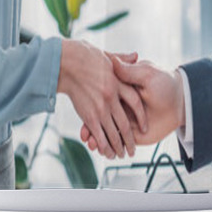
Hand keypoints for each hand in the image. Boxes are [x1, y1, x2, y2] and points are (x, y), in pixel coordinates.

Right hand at [57, 41, 146, 158]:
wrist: (67, 61)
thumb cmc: (87, 56)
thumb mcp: (109, 55)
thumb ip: (123, 59)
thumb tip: (136, 55)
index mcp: (120, 82)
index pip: (135, 102)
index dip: (141, 116)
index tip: (144, 127)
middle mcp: (113, 96)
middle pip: (126, 123)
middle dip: (129, 139)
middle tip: (131, 151)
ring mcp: (101, 107)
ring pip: (114, 131)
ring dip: (118, 146)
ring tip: (121, 155)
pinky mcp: (89, 115)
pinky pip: (100, 134)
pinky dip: (104, 144)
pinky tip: (106, 151)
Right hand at [79, 58, 184, 155]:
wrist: (180, 99)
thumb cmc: (164, 82)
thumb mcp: (147, 73)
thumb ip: (130, 71)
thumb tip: (114, 61)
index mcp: (120, 88)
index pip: (101, 98)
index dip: (91, 104)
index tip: (84, 111)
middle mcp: (120, 104)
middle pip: (101, 117)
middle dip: (91, 128)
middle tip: (85, 136)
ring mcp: (124, 119)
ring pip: (105, 131)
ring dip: (96, 139)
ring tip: (90, 145)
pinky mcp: (133, 132)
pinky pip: (116, 140)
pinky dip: (106, 146)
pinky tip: (99, 149)